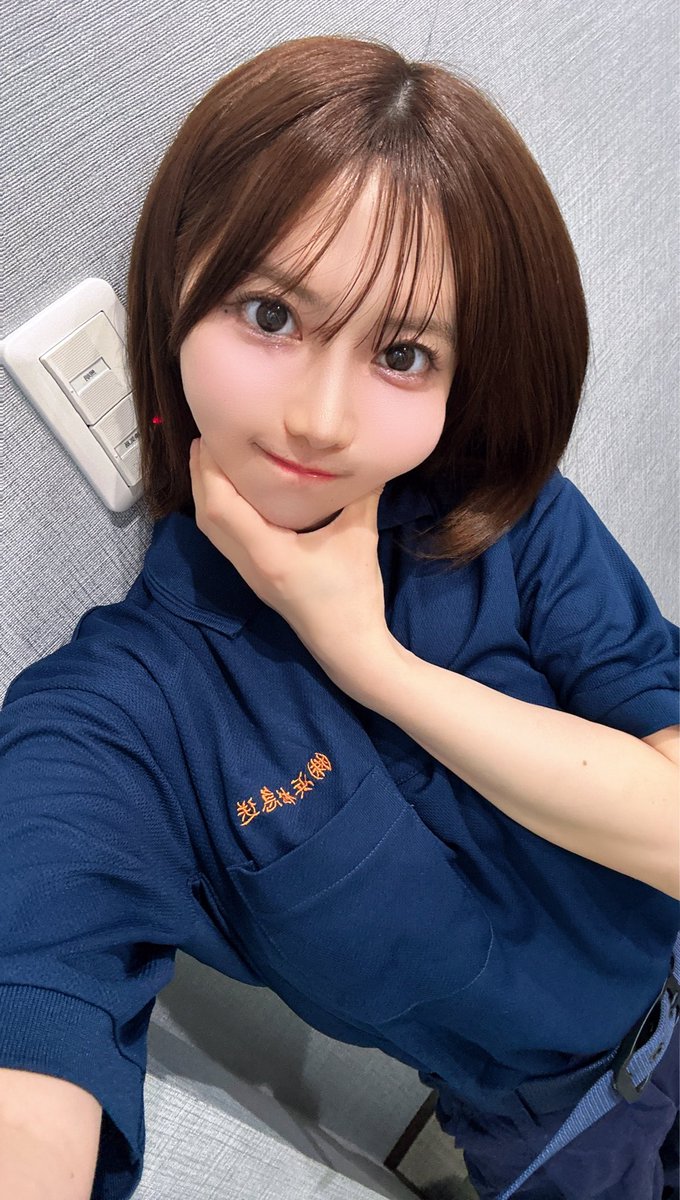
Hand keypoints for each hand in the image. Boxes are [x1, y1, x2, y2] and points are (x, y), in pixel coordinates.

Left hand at [188, 438, 393, 683]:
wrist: (349, 646)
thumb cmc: (352, 596)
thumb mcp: (359, 538)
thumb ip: (362, 496)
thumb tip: (371, 460)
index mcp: (267, 552)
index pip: (221, 506)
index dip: (210, 470)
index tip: (212, 437)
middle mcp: (249, 563)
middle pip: (207, 516)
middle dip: (201, 477)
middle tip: (205, 441)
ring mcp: (249, 574)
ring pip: (212, 530)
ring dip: (207, 495)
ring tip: (213, 463)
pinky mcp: (256, 578)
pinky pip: (225, 540)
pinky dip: (220, 512)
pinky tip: (234, 496)